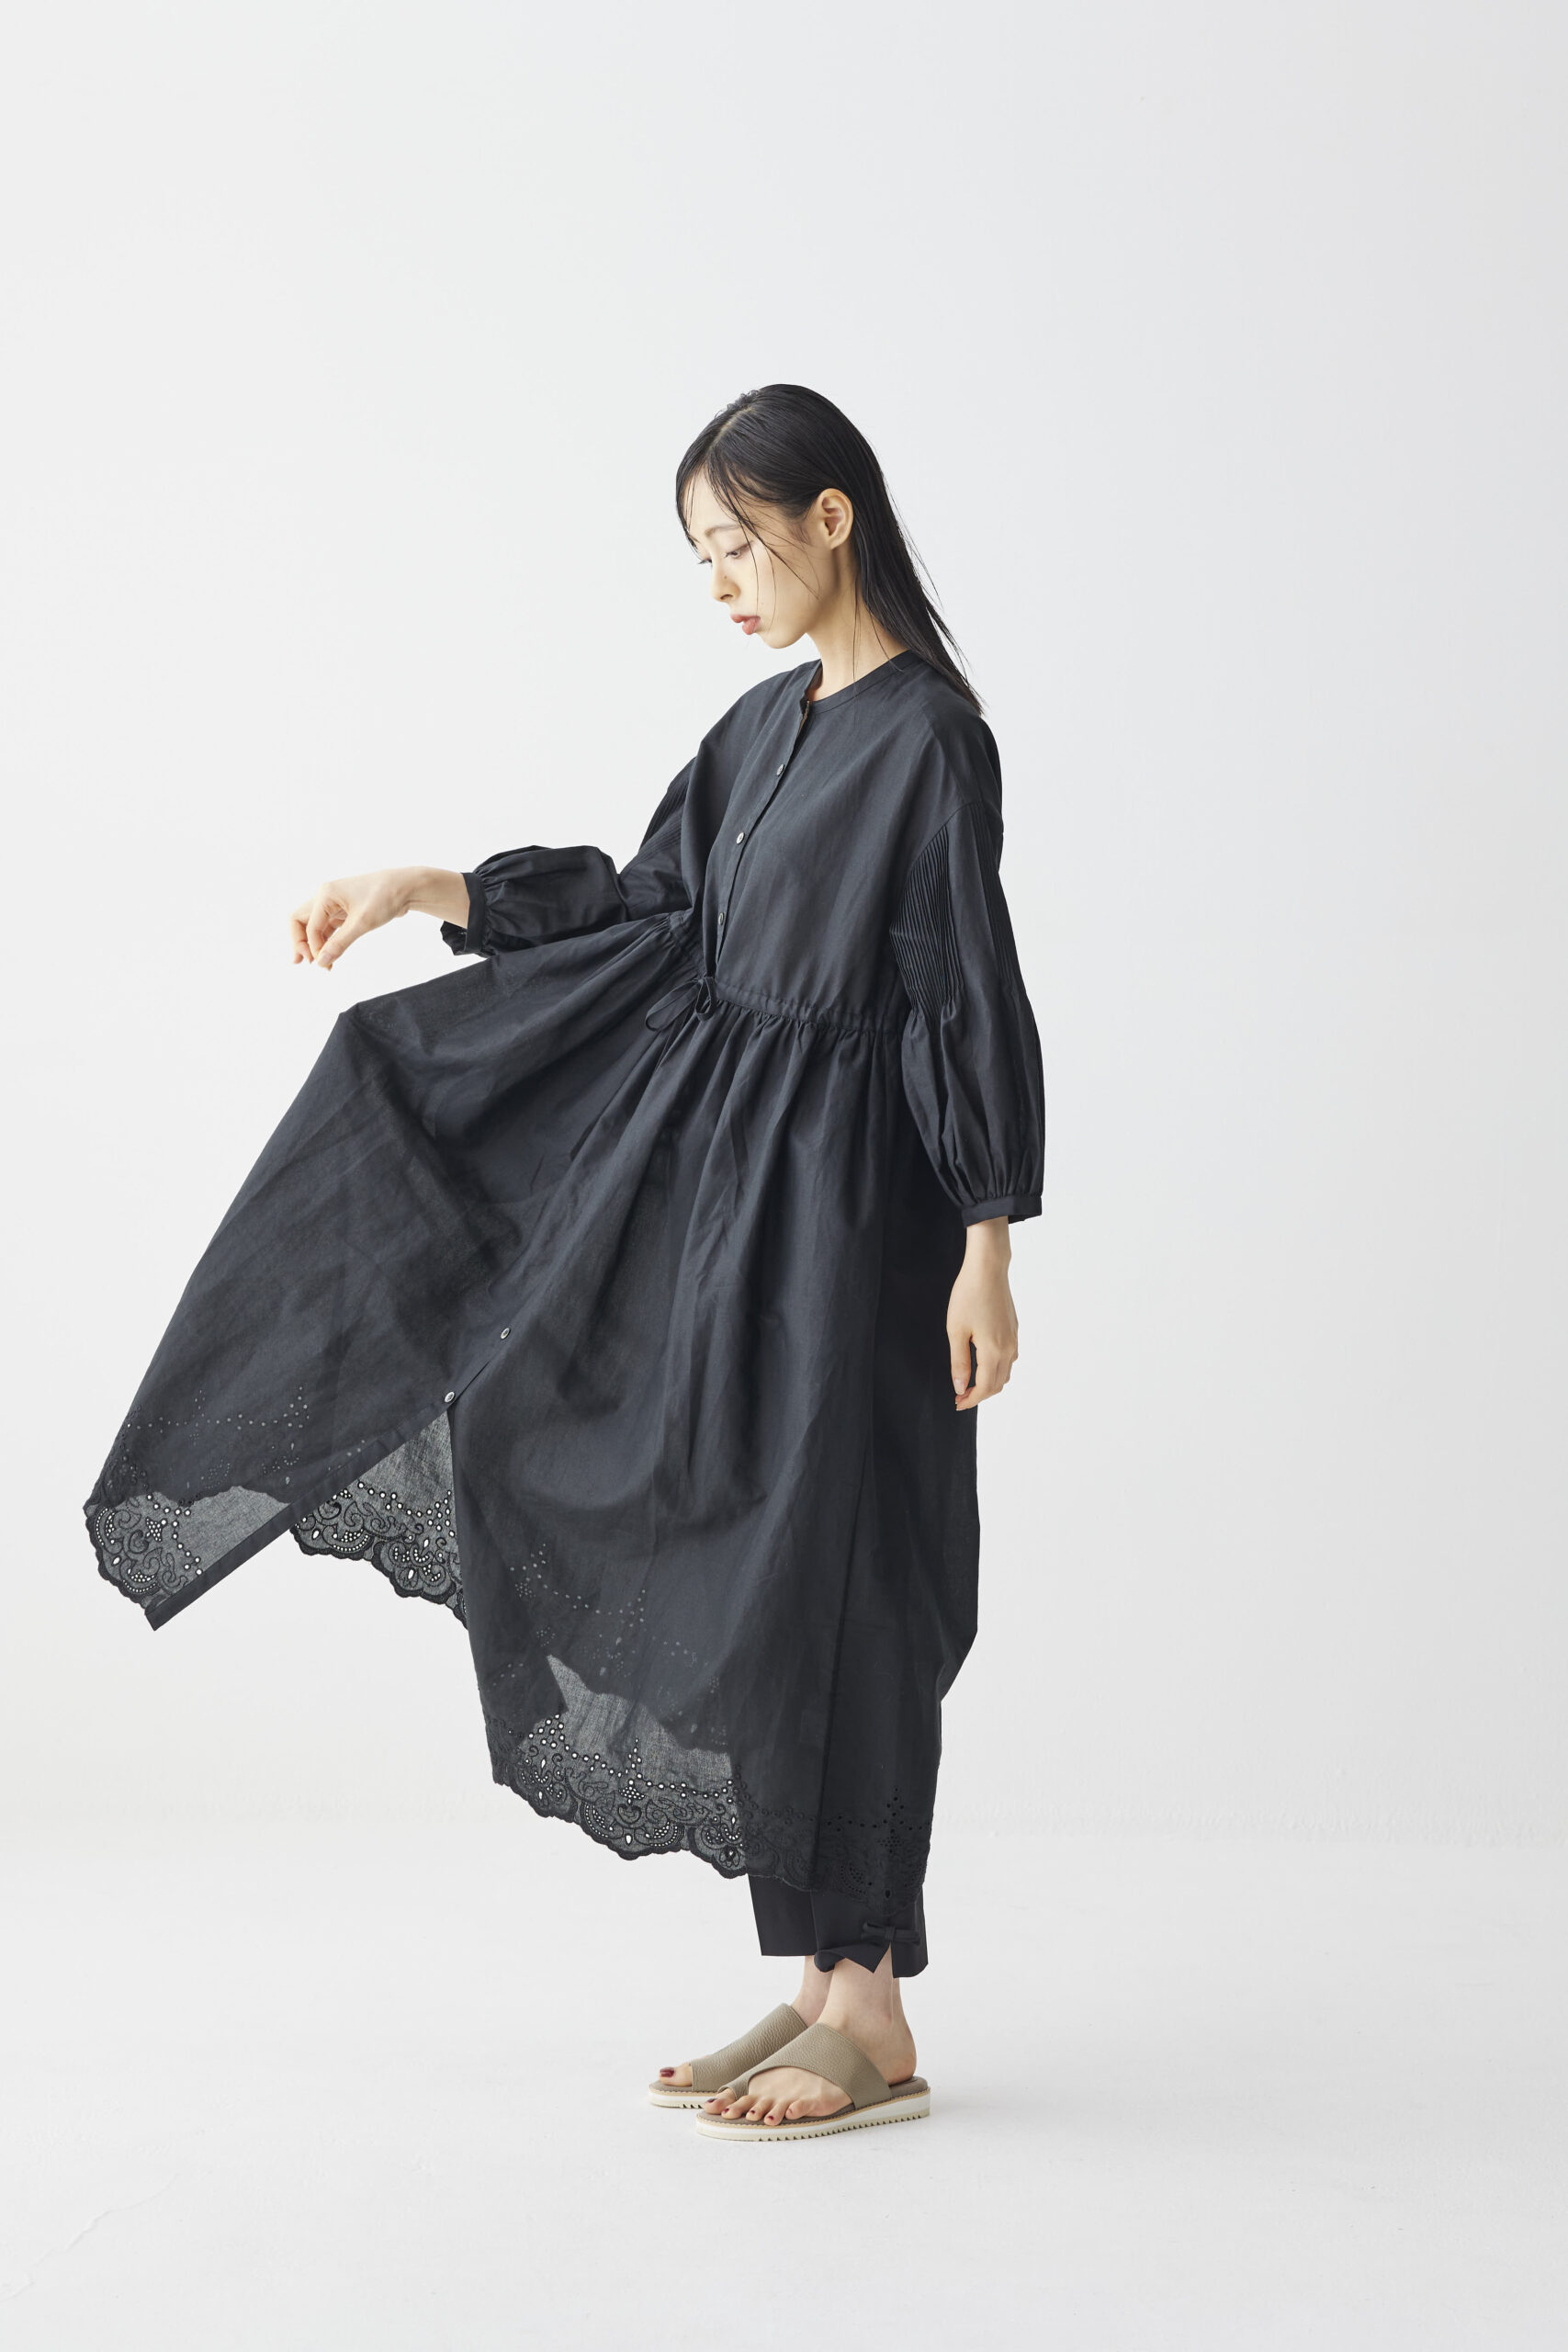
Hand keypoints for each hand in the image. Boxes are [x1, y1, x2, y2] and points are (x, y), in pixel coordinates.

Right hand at [289, 866, 467, 969]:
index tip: (323, 963)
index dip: (312, 947)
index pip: (308, 925)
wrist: (407, 887)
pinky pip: (328, 927)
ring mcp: (335, 904)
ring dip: (315, 944)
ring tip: (324, 965)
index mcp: (325, 894)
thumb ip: (340, 943)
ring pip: (314, 926)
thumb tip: (321, 961)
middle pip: (301, 921)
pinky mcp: (345, 911)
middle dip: (300, 942)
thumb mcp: (362, 923)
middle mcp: (326, 897)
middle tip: (301, 963)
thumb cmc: (385, 897)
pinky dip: (327, 941)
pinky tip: (332, 956)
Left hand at [948, 1218, 1018, 1410]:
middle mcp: (1008, 1348)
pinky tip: (982, 1364)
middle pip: (997, 1384)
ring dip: (989, 1383)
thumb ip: (959, 1362)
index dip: (971, 1400)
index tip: (957, 1403)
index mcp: (993, 1351)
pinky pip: (1009, 1359)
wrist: (988, 1269)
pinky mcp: (1014, 1330)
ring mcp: (1014, 1339)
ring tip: (969, 1383)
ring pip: (1005, 1373)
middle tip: (960, 1396)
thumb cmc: (968, 1295)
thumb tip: (960, 1387)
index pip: (985, 1387)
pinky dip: (997, 1369)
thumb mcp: (956, 1331)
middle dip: (979, 1395)